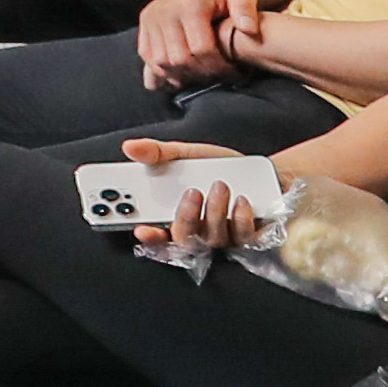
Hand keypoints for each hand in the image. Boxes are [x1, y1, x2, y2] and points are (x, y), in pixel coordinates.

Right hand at [120, 137, 275, 254]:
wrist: (256, 171)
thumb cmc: (216, 166)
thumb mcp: (183, 154)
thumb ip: (156, 153)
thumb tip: (131, 148)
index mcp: (174, 215)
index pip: (156, 234)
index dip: (148, 235)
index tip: (142, 228)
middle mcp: (197, 232)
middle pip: (184, 239)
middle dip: (186, 216)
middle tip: (191, 192)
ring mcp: (222, 237)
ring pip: (213, 238)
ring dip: (216, 211)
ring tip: (220, 185)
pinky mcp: (247, 237)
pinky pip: (242, 236)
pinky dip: (241, 218)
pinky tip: (241, 199)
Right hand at [141, 0, 265, 90]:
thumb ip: (246, 9)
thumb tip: (247, 29)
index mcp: (188, 5)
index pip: (201, 50)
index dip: (220, 67)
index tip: (236, 72)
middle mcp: (164, 11)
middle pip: (179, 59)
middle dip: (203, 74)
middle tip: (222, 77)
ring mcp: (151, 18)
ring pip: (161, 62)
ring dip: (183, 75)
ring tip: (205, 74)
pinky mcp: (144, 24)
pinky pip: (148, 56)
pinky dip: (163, 70)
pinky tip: (184, 72)